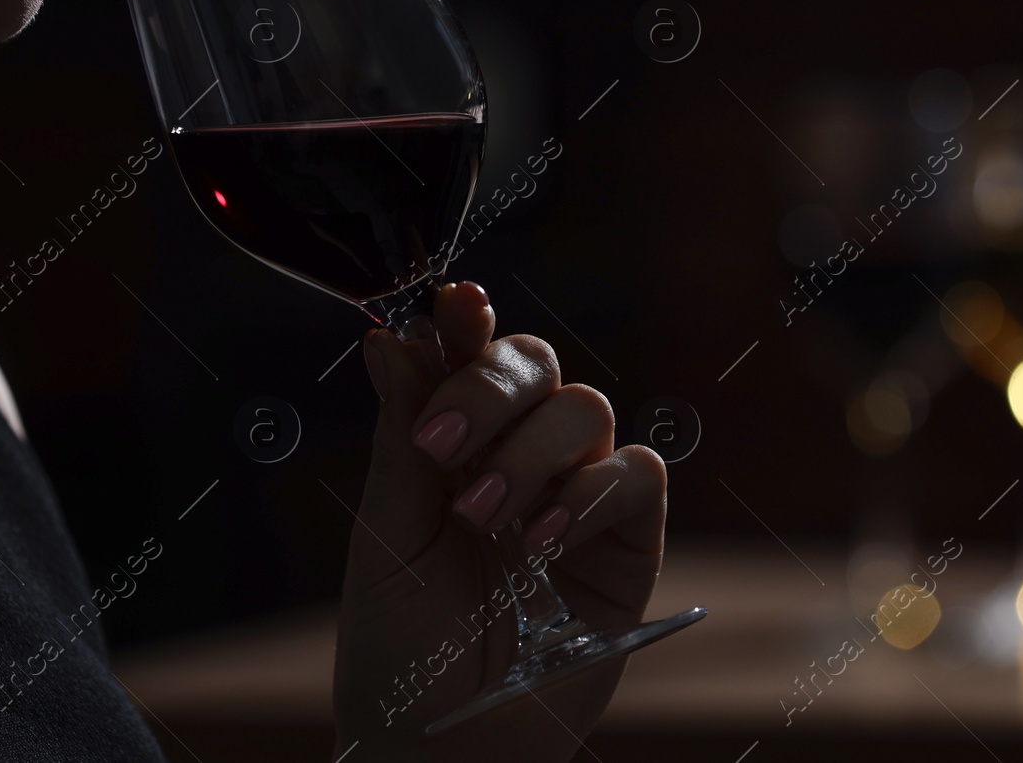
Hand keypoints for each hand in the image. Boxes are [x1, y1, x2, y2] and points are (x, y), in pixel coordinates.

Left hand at [331, 282, 667, 761]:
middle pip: (537, 363)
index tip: (454, 302)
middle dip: (492, 386)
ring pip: (585, 408)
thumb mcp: (386, 535)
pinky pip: (636, 474)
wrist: (442, 744)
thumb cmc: (400, 645)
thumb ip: (401, 436)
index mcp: (457, 444)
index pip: (471, 357)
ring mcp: (577, 496)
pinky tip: (541, 542)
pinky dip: (589, 492)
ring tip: (482, 517)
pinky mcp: (629, 544)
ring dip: (530, 450)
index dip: (468, 322)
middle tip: (443, 443)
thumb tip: (387, 337)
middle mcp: (521, 457)